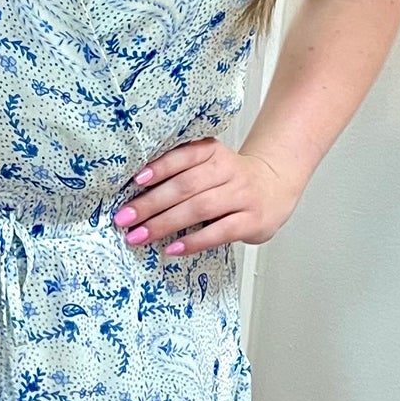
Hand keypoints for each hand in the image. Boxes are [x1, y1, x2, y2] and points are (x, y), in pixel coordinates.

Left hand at [112, 136, 300, 256]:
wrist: (275, 187)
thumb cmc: (230, 180)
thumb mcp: (210, 165)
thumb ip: (181, 171)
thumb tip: (135, 192)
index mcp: (213, 152)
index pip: (184, 155)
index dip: (160, 167)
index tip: (135, 181)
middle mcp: (229, 170)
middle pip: (186, 185)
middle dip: (151, 203)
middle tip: (125, 218)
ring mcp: (242, 195)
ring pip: (200, 208)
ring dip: (165, 223)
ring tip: (140, 235)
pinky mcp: (252, 220)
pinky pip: (219, 232)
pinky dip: (193, 241)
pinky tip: (172, 248)